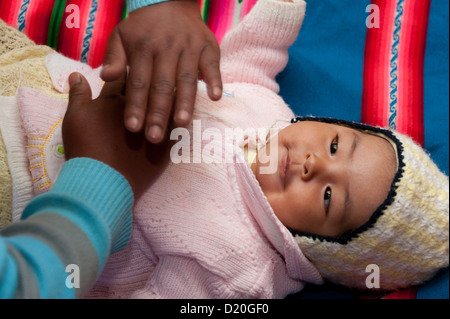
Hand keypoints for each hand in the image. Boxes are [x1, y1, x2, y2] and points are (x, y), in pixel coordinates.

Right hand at [63, 72, 170, 197]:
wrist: (100, 182)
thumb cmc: (85, 148)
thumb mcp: (74, 117)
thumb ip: (78, 94)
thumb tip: (77, 74)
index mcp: (114, 98)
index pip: (123, 74)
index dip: (126, 67)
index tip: (131, 63)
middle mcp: (138, 107)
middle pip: (148, 85)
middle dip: (152, 77)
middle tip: (157, 71)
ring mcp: (154, 125)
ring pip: (168, 103)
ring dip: (171, 96)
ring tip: (174, 89)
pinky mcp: (167, 143)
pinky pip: (178, 126)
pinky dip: (180, 119)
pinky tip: (182, 115)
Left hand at [100, 0, 222, 143]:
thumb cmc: (142, 25)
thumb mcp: (120, 34)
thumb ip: (113, 57)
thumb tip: (105, 77)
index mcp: (143, 47)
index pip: (138, 82)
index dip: (135, 106)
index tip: (133, 128)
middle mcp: (167, 48)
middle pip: (162, 86)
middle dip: (158, 113)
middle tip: (155, 137)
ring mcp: (189, 47)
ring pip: (187, 79)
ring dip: (185, 102)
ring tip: (181, 124)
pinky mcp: (208, 46)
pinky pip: (213, 65)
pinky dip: (215, 80)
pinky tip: (214, 97)